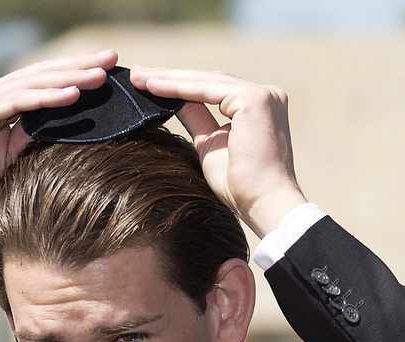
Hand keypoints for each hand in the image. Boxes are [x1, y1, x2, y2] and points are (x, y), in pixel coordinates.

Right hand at [0, 50, 117, 231]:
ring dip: (70, 77)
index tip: (108, 71)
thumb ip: (27, 142)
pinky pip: (17, 103)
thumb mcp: (4, 159)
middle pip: (44, 75)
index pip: (44, 83)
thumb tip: (57, 136)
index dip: (75, 74)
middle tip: (114, 58)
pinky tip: (71, 94)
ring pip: (34, 83)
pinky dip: (46, 97)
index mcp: (0, 103)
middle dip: (80, 65)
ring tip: (101, 73)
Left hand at [130, 68, 306, 237]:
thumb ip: (197, 119)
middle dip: (171, 77)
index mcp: (259, 105)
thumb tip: (175, 102)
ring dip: (169, 79)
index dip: (180, 86)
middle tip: (137, 75)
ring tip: (139, 78)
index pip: (213, 88)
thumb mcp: (210, 144)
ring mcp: (263, 94)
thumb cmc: (240, 185)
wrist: (262, 203)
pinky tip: (153, 87)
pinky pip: (207, 90)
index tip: (148, 85)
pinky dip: (178, 88)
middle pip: (209, 80)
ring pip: (206, 81)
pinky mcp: (255, 99)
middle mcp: (267, 94)